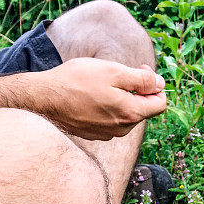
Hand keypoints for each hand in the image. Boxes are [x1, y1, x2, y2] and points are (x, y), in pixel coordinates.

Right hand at [31, 58, 166, 138]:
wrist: (44, 98)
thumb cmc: (77, 81)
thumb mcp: (113, 72)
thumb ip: (141, 79)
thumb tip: (160, 84)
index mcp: (131, 114)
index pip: (160, 104)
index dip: (155, 84)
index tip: (141, 70)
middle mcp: (122, 129)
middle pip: (143, 109)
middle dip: (137, 90)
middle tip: (118, 73)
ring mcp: (107, 134)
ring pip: (126, 114)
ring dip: (121, 98)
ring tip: (100, 84)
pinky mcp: (94, 134)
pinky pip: (110, 120)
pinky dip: (107, 107)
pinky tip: (90, 96)